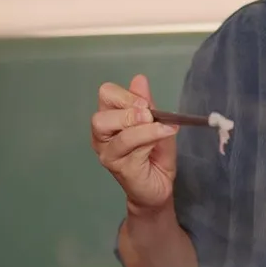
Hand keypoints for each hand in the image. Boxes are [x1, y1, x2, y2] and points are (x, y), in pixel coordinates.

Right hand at [91, 74, 178, 213]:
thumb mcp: (156, 123)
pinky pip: (133, 148)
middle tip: (149, 114)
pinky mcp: (121, 168)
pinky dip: (150, 137)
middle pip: (101, 117)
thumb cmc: (155, 155)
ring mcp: (109, 155)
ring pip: (117, 133)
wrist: (159, 187)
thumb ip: (146, 103)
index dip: (125, 95)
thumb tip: (139, 79)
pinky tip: (164, 134)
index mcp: (109, 120)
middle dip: (128, 110)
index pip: (105, 95)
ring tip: (160, 126)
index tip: (145, 103)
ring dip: (141, 126)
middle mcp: (102, 138)